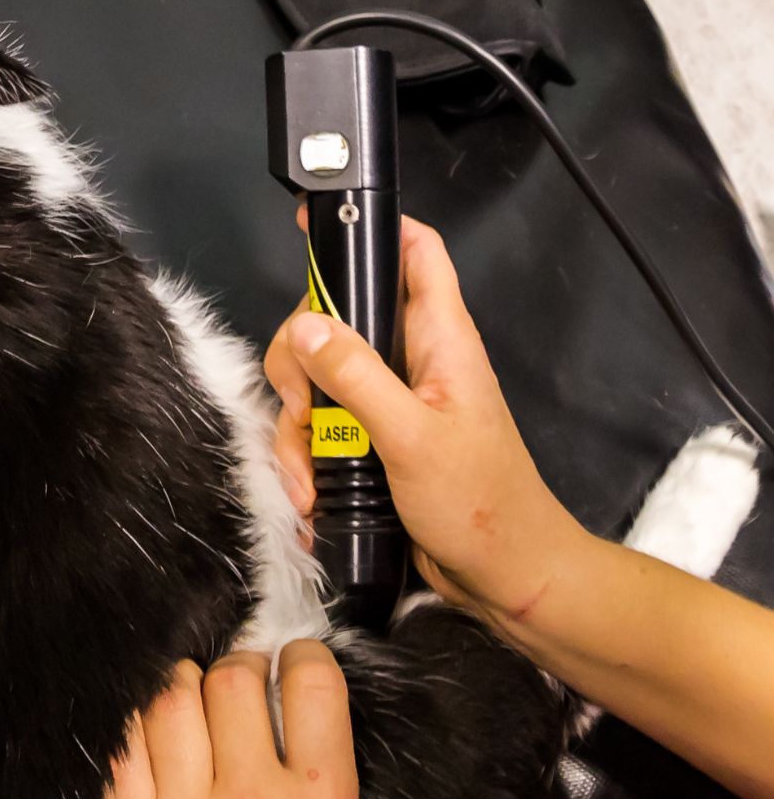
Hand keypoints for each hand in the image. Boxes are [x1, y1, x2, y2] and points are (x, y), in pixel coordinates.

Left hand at [102, 646, 372, 798]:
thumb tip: (305, 728)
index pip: (311, 685)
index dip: (297, 657)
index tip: (288, 660)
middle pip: (231, 681)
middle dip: (233, 668)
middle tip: (232, 682)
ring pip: (169, 706)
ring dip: (178, 689)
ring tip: (185, 699)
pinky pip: (126, 759)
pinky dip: (138, 738)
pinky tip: (150, 745)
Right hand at [264, 213, 585, 627]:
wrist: (502, 575)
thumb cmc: (479, 503)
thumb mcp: (412, 437)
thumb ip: (357, 377)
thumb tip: (305, 326)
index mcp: (440, 341)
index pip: (415, 253)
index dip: (371, 228)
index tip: (316, 224)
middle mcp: (412, 362)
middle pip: (334, 321)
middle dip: (299, 365)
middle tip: (302, 409)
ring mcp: (388, 403)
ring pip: (315, 383)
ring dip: (297, 431)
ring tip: (310, 477)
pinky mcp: (371, 442)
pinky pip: (319, 432)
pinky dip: (305, 461)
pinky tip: (312, 496)